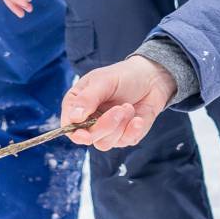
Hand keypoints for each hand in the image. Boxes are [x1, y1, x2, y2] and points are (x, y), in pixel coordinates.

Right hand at [61, 56, 175, 150]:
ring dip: (120, 126)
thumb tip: (74, 118)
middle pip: (88, 137)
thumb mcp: (103, 81)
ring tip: (129, 107)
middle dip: (105, 125)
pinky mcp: (123, 136)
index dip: (75, 133)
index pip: (68, 125)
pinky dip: (133, 130)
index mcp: (78, 104)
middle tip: (120, 109)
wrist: (151, 79)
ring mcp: (106, 130)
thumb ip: (87, 99)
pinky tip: (138, 118)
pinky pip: (124, 142)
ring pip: (105, 143)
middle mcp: (89, 120)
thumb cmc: (123, 76)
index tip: (85, 135)